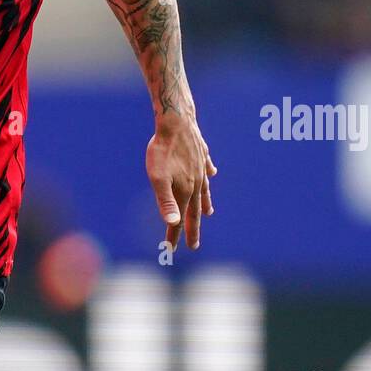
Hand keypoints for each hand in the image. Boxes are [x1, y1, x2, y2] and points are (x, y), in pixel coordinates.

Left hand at [146, 114, 215, 249]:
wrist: (176, 121)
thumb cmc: (162, 151)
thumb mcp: (158, 178)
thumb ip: (165, 201)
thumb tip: (174, 222)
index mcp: (185, 191)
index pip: (180, 219)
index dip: (175, 235)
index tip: (171, 250)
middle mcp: (196, 182)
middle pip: (194, 210)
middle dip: (193, 228)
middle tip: (194, 245)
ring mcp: (200, 167)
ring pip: (204, 190)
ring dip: (205, 203)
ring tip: (209, 213)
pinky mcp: (201, 153)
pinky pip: (207, 167)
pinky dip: (209, 174)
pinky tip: (212, 173)